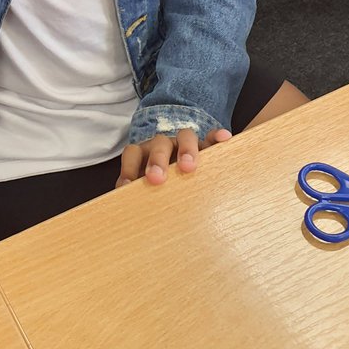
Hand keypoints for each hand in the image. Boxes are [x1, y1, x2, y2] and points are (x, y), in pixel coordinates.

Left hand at [116, 127, 231, 187]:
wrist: (183, 169)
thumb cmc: (161, 188)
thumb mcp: (146, 190)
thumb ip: (137, 196)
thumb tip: (124, 212)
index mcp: (145, 154)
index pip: (133, 153)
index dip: (129, 167)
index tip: (128, 186)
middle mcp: (164, 145)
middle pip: (159, 145)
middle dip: (157, 160)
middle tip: (157, 178)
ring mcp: (185, 144)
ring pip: (185, 136)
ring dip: (186, 150)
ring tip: (189, 166)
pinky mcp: (206, 145)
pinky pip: (212, 137)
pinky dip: (217, 136)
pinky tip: (224, 139)